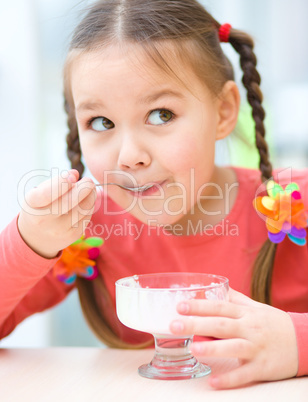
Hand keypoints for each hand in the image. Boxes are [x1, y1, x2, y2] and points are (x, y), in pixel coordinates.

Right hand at [18, 169, 96, 257]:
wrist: (36, 236)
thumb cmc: (40, 207)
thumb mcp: (39, 192)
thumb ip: (55, 182)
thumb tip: (75, 174)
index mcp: (33, 204)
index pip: (47, 193)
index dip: (62, 183)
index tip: (73, 175)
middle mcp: (44, 220)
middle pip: (70, 201)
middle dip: (84, 188)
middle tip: (88, 181)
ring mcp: (59, 230)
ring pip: (83, 208)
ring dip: (91, 196)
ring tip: (90, 189)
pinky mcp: (72, 236)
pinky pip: (87, 217)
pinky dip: (90, 206)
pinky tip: (85, 202)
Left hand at [170, 288, 297, 388]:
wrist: (303, 341)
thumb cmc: (273, 323)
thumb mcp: (255, 307)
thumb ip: (235, 298)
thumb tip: (216, 287)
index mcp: (246, 313)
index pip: (220, 307)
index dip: (200, 306)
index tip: (180, 305)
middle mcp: (250, 329)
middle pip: (221, 325)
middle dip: (197, 324)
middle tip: (174, 324)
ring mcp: (257, 348)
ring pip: (233, 348)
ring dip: (212, 349)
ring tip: (192, 349)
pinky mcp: (263, 368)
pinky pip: (245, 374)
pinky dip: (229, 379)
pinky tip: (213, 382)